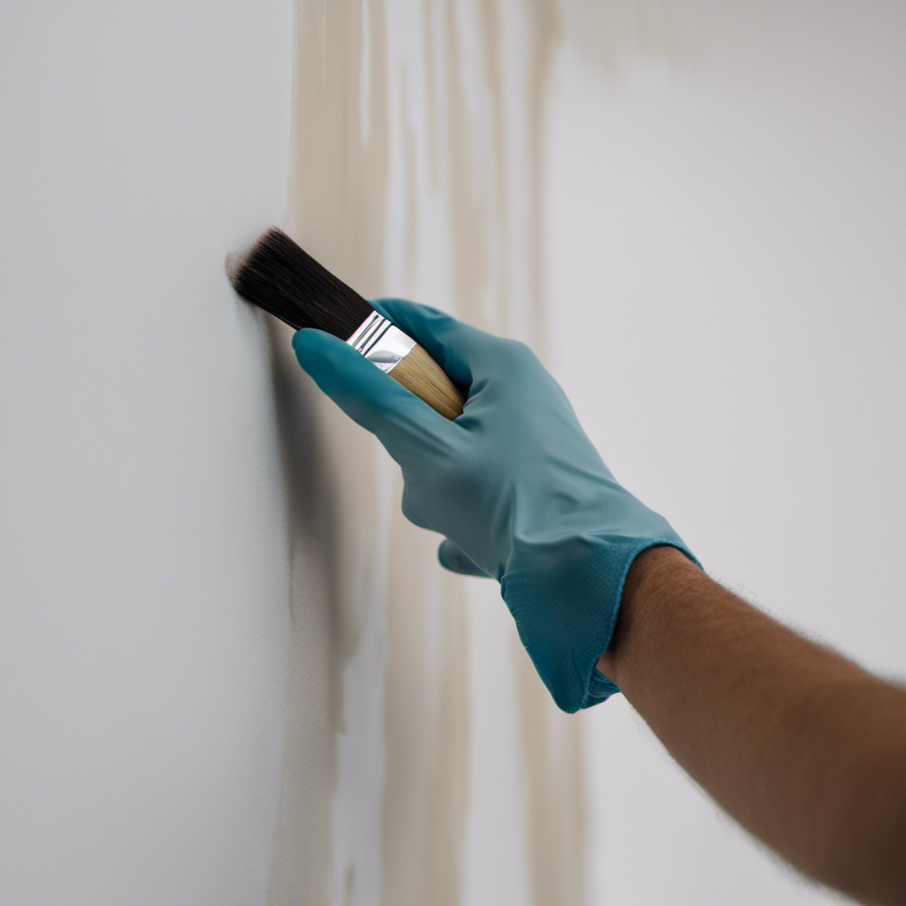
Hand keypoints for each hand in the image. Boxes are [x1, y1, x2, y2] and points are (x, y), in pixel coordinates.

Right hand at [292, 299, 698, 711]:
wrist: (590, 579)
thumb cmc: (515, 504)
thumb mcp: (427, 449)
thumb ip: (368, 398)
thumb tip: (315, 346)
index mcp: (503, 368)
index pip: (426, 326)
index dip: (377, 328)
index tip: (336, 336)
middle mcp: (521, 398)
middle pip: (432, 399)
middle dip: (411, 444)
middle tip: (419, 467)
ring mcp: (529, 445)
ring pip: (449, 455)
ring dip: (437, 492)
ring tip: (459, 518)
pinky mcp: (532, 489)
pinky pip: (475, 495)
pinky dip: (466, 521)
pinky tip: (478, 546)